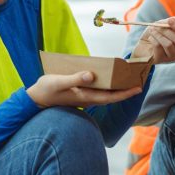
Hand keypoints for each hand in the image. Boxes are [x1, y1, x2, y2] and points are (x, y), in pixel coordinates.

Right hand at [26, 71, 141, 107]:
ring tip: (127, 77)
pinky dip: (106, 84)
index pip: (110, 97)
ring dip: (117, 87)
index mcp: (85, 97)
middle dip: (125, 90)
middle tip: (138, 80)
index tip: (138, 88)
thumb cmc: (47, 90)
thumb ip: (75, 79)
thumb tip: (91, 75)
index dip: (125, 93)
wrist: (35, 99)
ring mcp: (84, 97)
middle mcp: (87, 98)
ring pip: (105, 93)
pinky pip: (98, 90)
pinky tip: (108, 76)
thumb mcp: (59, 82)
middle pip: (111, 96)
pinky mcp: (80, 93)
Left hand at [132, 15, 174, 63]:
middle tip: (157, 25)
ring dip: (159, 35)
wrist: (142, 46)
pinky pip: (159, 47)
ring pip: (169, 44)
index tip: (170, 20)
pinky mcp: (162, 59)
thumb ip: (171, 21)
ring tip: (152, 31)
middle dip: (166, 30)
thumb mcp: (161, 25)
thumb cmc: (154, 34)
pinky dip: (153, 39)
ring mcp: (171, 55)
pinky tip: (150, 38)